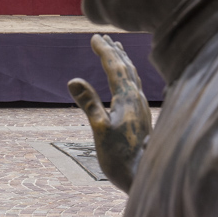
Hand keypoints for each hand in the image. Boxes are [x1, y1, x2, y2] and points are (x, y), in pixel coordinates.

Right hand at [68, 34, 151, 192]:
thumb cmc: (121, 158)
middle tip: (103, 38)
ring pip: (133, 77)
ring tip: (117, 51)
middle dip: (114, 51)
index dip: (104, 51)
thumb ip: (88, 104)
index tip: (94, 37)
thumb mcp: (100, 130)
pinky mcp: (142, 117)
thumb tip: (73, 80)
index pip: (115, 67)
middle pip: (126, 67)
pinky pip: (136, 87)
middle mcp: (138, 99)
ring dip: (123, 62)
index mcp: (128, 98)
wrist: (145, 180)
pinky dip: (128, 76)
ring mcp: (142, 108)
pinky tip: (128, 83)